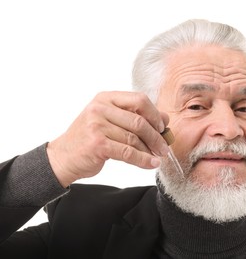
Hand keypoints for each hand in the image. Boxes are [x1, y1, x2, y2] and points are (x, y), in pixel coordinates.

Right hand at [46, 91, 168, 186]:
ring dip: (150, 150)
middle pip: (139, 120)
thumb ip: (135, 117)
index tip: (162, 127)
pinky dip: (143, 160)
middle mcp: (100, 108)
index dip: (155, 114)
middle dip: (156, 136)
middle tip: (164, 147)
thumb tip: (165, 118)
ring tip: (158, 157)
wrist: (63, 157)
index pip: (139, 99)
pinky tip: (151, 164)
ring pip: (134, 138)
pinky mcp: (97, 144)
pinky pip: (128, 152)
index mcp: (105, 98)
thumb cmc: (90, 138)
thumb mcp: (110, 121)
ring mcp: (97, 125)